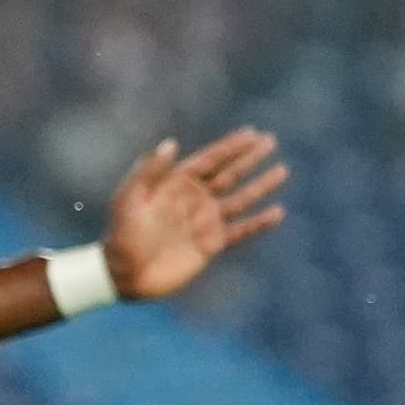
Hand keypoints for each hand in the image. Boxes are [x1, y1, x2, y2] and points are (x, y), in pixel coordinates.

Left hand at [102, 129, 290, 300]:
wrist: (124, 272)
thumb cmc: (122, 232)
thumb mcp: (130, 197)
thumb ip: (149, 170)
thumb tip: (171, 143)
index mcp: (177, 183)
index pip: (210, 160)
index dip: (230, 146)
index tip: (252, 133)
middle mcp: (195, 199)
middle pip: (229, 173)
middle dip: (249, 158)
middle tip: (271, 141)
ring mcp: (205, 221)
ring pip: (240, 199)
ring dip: (261, 185)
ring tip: (282, 170)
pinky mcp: (211, 244)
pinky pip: (241, 231)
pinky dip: (259, 223)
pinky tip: (277, 213)